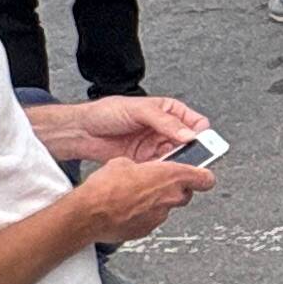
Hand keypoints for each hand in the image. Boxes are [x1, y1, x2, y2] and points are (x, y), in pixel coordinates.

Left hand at [51, 94, 208, 161]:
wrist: (82, 132)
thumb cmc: (106, 113)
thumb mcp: (138, 110)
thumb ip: (164, 122)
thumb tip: (188, 134)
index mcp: (169, 112)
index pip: (196, 123)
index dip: (201, 134)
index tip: (198, 143)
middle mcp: (166, 130)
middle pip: (190, 144)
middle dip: (192, 153)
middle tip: (190, 160)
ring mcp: (156, 147)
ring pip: (177, 159)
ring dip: (177, 164)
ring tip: (173, 167)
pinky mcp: (146, 162)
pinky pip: (161, 170)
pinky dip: (162, 173)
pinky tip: (159, 173)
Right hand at [71, 153, 213, 240]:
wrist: (88, 214)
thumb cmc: (105, 187)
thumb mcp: (125, 161)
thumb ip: (143, 165)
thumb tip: (140, 169)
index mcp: (171, 177)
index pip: (206, 179)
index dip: (203, 175)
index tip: (201, 173)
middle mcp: (171, 198)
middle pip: (185, 193)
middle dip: (174, 187)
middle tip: (158, 182)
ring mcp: (160, 217)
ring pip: (166, 206)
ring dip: (156, 201)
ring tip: (135, 195)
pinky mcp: (147, 230)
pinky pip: (151, 218)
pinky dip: (143, 214)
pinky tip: (127, 208)